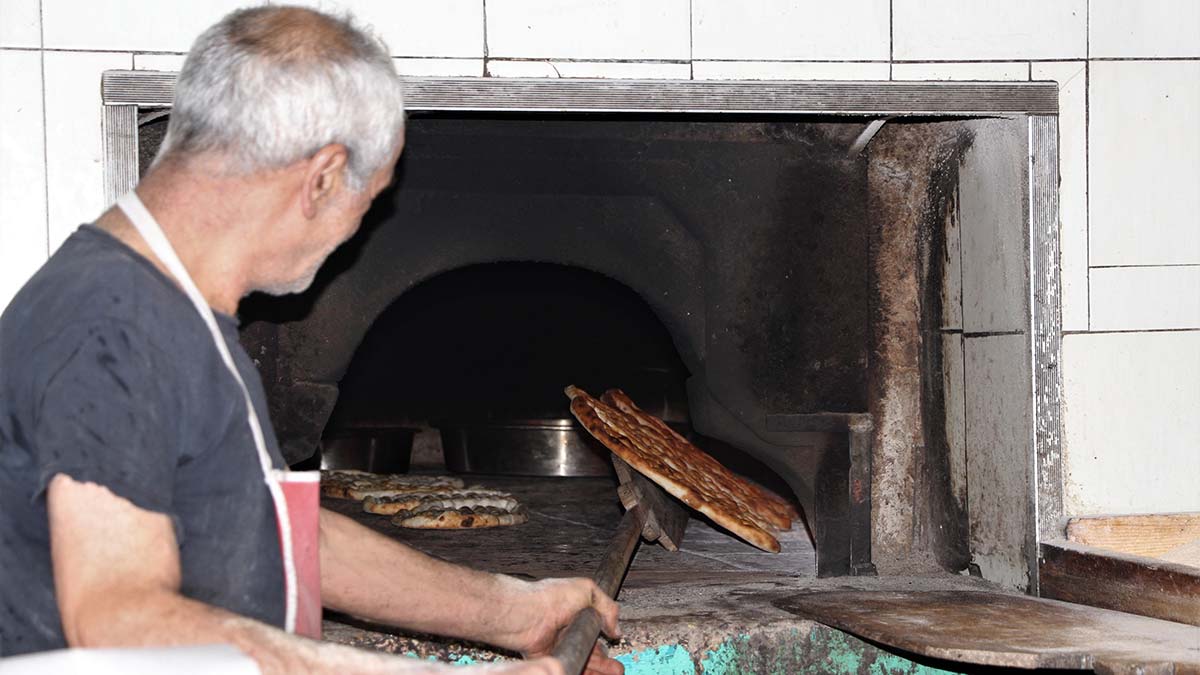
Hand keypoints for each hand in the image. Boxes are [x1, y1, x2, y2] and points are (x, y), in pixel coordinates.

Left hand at [491, 577, 622, 674]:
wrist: (528, 614)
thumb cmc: (551, 597)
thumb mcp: (588, 591)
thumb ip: (608, 607)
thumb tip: (616, 629)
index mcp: (578, 615)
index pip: (596, 633)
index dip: (607, 642)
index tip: (615, 650)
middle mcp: (568, 633)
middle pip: (592, 653)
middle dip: (607, 663)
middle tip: (618, 669)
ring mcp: (560, 648)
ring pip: (583, 664)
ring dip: (599, 671)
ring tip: (613, 674)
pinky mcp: (552, 660)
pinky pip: (570, 669)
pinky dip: (582, 673)